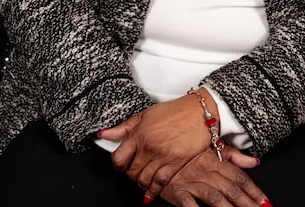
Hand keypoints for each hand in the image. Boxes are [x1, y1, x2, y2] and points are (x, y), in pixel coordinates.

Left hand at [98, 93, 213, 195]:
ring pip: (143, 179)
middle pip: (130, 171)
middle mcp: (149, 146)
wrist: (200, 112)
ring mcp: (162, 156)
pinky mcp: (175, 164)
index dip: (117, 165)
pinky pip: (159, 183)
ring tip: (142, 179)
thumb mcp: (145, 115)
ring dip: (140, 183)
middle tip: (133, 171)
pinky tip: (149, 194)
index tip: (121, 164)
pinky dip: (152, 191)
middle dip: (129, 174)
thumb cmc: (175, 111)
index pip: (118, 158)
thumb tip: (104, 134)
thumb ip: (124, 127)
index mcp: (139, 133)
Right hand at [157, 149, 267, 205]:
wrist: (156, 151)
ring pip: (216, 199)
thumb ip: (234, 157)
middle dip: (249, 204)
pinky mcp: (178, 193)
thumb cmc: (186, 153)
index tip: (266, 203)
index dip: (254, 191)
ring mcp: (192, 183)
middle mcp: (206, 172)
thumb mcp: (211, 149)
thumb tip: (255, 161)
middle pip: (232, 190)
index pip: (240, 177)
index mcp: (215, 161)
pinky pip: (191, 206)